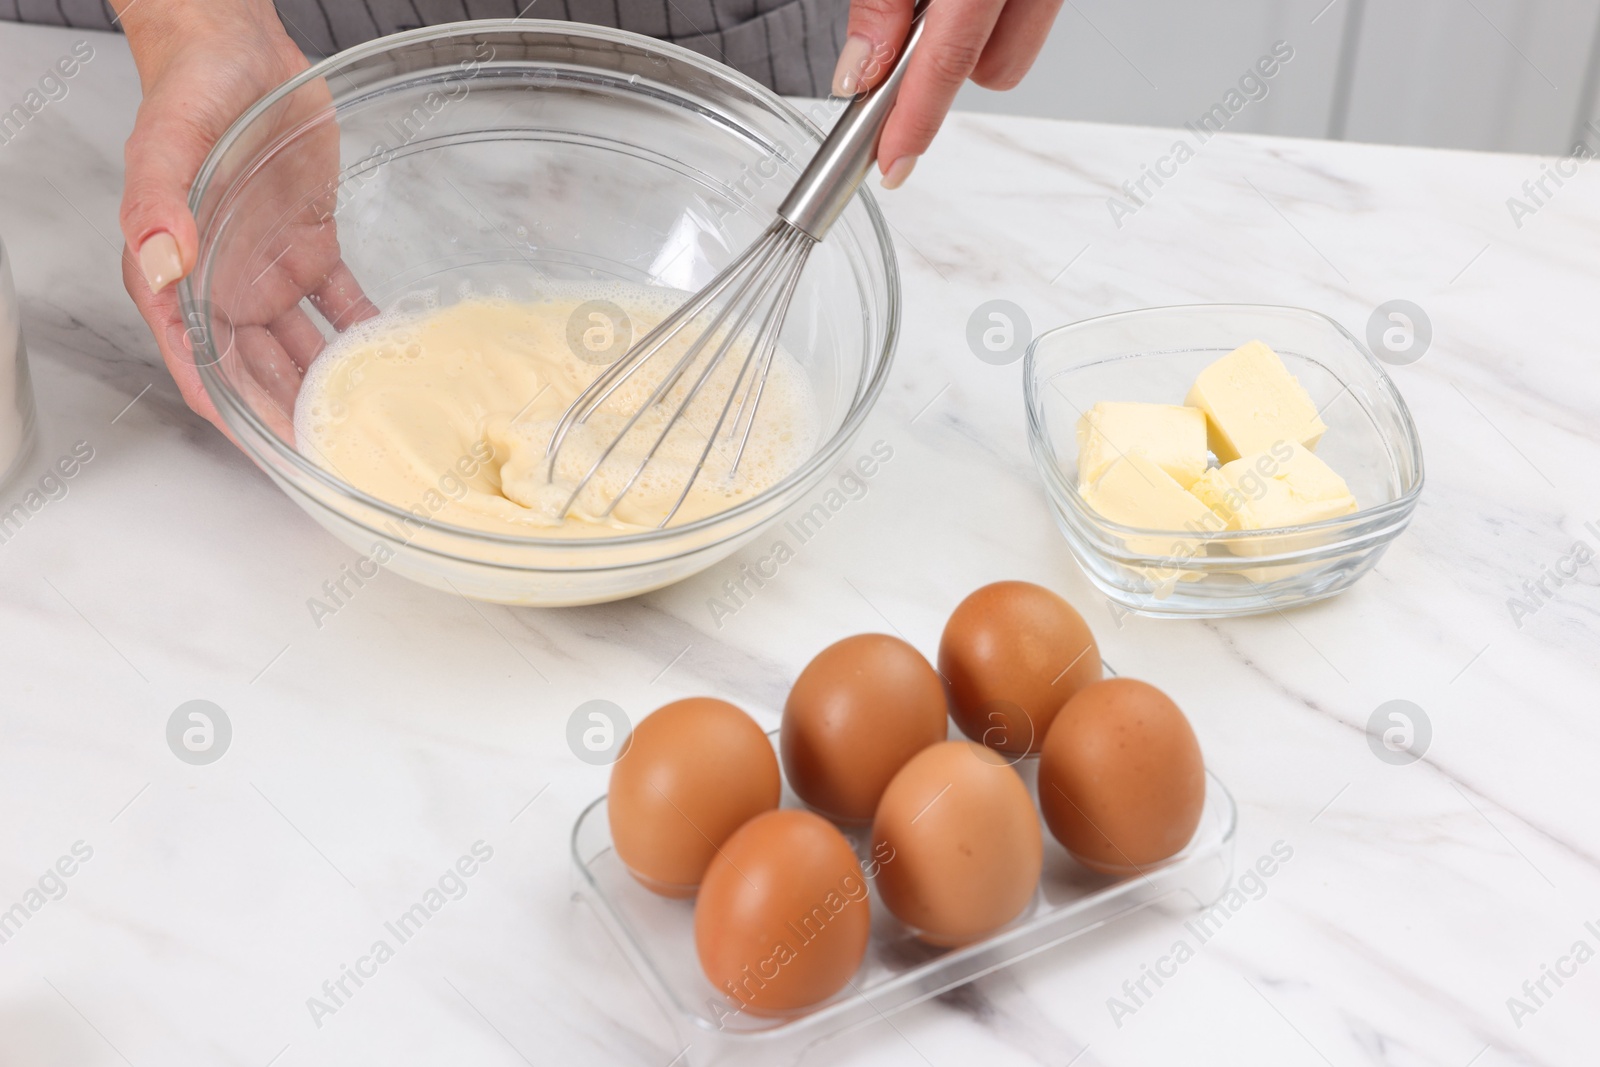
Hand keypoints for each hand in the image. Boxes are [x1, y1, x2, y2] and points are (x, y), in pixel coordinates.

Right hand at [115, 0, 373, 440]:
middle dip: (293, 420)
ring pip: (301, 351)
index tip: (279, 456)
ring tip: (374, 423)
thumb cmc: (188, 90)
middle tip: (342, 457)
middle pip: (258, 377)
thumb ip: (157, 203)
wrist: (235, 47)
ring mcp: (267, 273)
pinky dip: (364, 334)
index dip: (240, 420)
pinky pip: (340, 306)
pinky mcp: (310, 250)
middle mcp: (223, 288)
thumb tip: (164, 261)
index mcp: (176, 282)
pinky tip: (393, 360)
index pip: (204, 373)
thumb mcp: (164, 143)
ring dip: (331, 388)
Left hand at [831, 0, 1061, 187]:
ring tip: (935, 4)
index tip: (891, 163)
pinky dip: (988, 19)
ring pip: (1014, 48)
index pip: (949, 60)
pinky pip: (1024, 17)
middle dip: (950, 73)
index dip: (915, 120)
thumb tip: (861, 72)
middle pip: (1000, 70)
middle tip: (904, 42)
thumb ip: (879, 3)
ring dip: (972, 44)